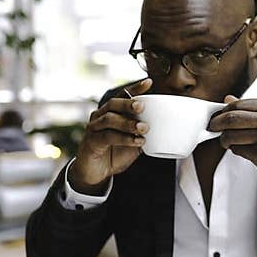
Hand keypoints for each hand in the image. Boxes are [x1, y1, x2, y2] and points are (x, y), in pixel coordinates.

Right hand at [69, 78, 152, 194]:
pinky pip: (107, 137)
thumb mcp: (133, 142)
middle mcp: (100, 116)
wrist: (96, 173)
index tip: (149, 83)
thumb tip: (166, 128)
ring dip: (128, 123)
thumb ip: (144, 133)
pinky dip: (124, 138)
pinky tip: (137, 141)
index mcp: (111, 112)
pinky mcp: (91, 142)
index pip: (122, 96)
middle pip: (113, 104)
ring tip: (144, 128)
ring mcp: (94, 128)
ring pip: (109, 119)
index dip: (135, 89)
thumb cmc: (115, 154)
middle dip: (128, 104)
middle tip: (142, 107)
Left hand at [209, 95, 256, 184]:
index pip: (238, 104)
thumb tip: (227, 99)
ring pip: (231, 135)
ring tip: (227, 141)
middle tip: (213, 127)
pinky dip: (236, 150)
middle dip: (216, 123)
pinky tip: (243, 149)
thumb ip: (253, 108)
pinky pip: (238, 150)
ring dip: (225, 139)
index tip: (218, 116)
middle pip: (231, 118)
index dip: (223, 111)